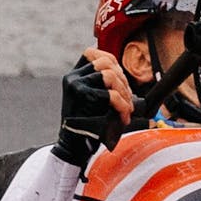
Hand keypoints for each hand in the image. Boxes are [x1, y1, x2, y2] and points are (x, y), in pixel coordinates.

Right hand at [52, 48, 133, 165]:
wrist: (73, 146)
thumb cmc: (88, 126)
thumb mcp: (93, 101)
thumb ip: (103, 86)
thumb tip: (125, 79)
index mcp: (74, 75)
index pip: (92, 53)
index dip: (111, 60)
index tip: (121, 77)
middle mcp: (73, 77)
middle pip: (105, 62)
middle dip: (123, 80)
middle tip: (128, 99)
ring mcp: (75, 85)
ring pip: (109, 75)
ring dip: (124, 92)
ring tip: (127, 108)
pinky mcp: (81, 96)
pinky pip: (110, 94)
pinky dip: (122, 106)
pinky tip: (123, 117)